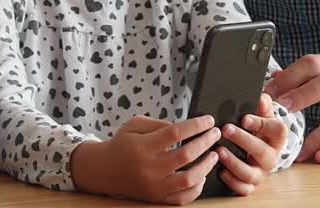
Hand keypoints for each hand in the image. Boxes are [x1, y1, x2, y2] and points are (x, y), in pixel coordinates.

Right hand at [72, 114, 220, 204]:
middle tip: (215, 133)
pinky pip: (183, 198)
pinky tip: (202, 176)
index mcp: (143, 146)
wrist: (104, 170)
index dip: (196, 125)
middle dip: (205, 142)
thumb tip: (186, 127)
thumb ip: (159, 123)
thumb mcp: (134, 125)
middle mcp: (149, 167)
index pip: (175, 133)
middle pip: (186, 154)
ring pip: (189, 179)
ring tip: (214, 154)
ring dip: (206, 166)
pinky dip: (197, 188)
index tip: (208, 120)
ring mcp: (154, 186)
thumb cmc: (122, 144)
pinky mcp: (157, 198)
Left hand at [215, 93, 286, 195]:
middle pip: (262, 152)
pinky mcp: (250, 186)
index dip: (261, 124)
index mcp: (277, 138)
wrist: (257, 149)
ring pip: (251, 174)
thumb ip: (263, 105)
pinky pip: (243, 189)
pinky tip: (220, 171)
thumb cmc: (258, 130)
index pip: (277, 130)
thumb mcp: (263, 115)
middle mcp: (271, 157)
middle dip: (243, 140)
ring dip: (234, 163)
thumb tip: (262, 98)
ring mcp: (261, 173)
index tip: (244, 118)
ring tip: (219, 151)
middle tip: (226, 129)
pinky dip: (231, 181)